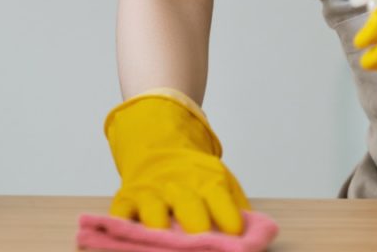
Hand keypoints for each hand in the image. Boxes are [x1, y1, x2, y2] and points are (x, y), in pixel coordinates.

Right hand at [104, 88, 249, 234]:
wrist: (155, 138)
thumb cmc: (192, 171)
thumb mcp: (219, 177)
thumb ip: (234, 204)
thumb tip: (256, 232)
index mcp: (205, 181)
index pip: (219, 196)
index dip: (227, 214)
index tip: (235, 231)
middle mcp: (178, 186)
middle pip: (187, 204)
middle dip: (194, 222)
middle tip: (200, 238)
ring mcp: (150, 191)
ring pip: (152, 209)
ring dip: (157, 223)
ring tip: (161, 236)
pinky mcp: (127, 197)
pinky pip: (121, 211)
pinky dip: (121, 222)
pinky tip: (124, 231)